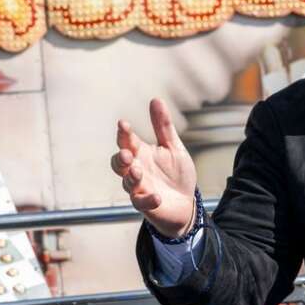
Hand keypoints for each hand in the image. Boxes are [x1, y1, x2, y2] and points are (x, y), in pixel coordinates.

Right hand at [110, 99, 199, 235]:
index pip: (127, 141)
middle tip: (126, 153)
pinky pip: (141, 203)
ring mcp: (139, 188)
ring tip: (137, 171)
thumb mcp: (173, 147)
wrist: (187, 203)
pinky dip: (148, 200)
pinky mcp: (146, 205)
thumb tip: (156, 99)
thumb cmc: (176, 174)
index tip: (123, 124)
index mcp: (140, 153)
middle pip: (118, 163)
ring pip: (126, 183)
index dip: (123, 133)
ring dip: (131, 177)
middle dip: (120, 158)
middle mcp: (135, 170)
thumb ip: (163, 126)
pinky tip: (157, 197)